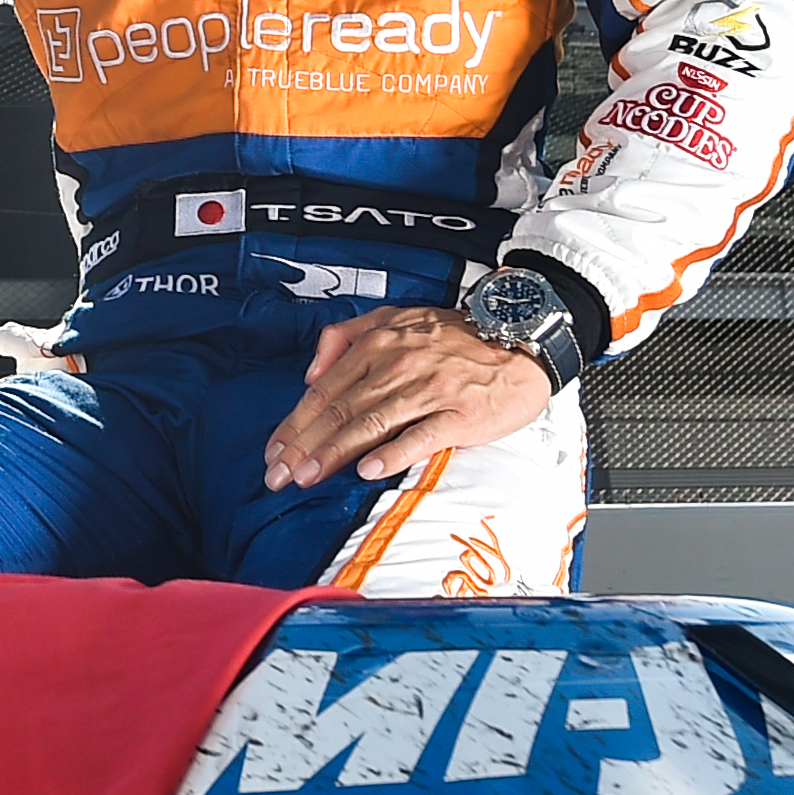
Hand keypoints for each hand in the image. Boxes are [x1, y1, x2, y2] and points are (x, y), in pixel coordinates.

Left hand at [262, 308, 554, 490]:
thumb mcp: (395, 318)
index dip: (294, 424)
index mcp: (377, 345)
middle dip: (302, 446)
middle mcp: (397, 366)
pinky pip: (420, 436)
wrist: (521, 339)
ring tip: (307, 476)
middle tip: (276, 476)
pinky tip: (368, 470)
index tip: (272, 453)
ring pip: (370, 423)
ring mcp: (428, 390)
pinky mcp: (459, 414)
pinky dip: (392, 453)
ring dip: (334, 452)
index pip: (324, 391)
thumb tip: (310, 371)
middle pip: (339, 410)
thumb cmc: (456, 337)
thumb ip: (347, 337)